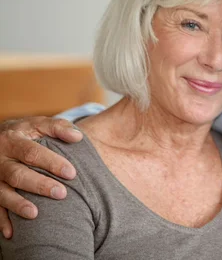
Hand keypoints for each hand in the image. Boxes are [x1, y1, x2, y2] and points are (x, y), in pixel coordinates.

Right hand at [0, 117, 82, 238]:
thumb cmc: (26, 133)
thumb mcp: (39, 124)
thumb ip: (58, 128)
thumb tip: (77, 137)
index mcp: (13, 140)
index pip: (32, 153)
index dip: (52, 163)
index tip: (72, 174)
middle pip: (17, 174)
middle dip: (39, 185)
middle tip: (61, 194)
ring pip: (2, 193)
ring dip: (17, 204)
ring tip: (35, 214)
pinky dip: (2, 221)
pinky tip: (12, 233)